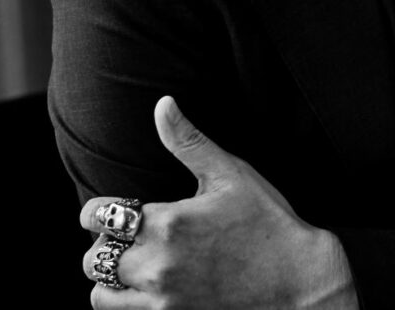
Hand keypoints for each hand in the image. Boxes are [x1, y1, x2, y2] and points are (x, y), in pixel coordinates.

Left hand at [80, 96, 356, 308]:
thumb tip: (162, 105)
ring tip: (133, 269)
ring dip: (110, 281)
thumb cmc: (269, 224)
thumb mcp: (231, 175)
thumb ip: (188, 141)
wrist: (300, 283)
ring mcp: (162, 301)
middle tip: (127, 240)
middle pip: (93, 258)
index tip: (108, 212)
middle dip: (104, 246)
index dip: (97, 212)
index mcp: (167, 222)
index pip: (96, 216)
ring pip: (101, 296)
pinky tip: (151, 290)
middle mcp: (156, 265)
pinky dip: (129, 305)